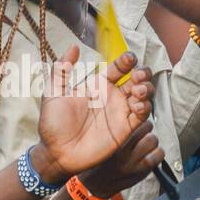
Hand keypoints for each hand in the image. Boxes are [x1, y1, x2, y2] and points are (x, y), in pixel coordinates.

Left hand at [33, 46, 153, 182]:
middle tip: (138, 75)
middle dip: (143, 73)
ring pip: (144, 96)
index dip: (127, 60)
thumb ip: (61, 70)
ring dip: (146, 89)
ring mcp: (119, 113)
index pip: (119, 68)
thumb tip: (73, 47)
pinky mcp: (124, 130)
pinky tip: (137, 105)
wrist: (55, 152)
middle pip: (137, 79)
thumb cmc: (52, 123)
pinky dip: (145, 107)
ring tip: (138, 90)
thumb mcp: (53, 92)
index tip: (129, 58)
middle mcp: (112, 98)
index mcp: (98, 86)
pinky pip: (142, 116)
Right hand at [79, 121, 164, 198]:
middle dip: (145, 128)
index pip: (133, 120)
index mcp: (110, 143)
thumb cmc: (96, 162)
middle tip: (141, 132)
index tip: (135, 119)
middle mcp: (122, 154)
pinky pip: (158, 157)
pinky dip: (157, 154)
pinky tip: (150, 155)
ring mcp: (133, 164)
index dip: (136, 118)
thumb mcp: (99, 143)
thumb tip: (132, 118)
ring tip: (146, 144)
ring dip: (152, 141)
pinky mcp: (141, 173)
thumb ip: (115, 131)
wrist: (93, 187)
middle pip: (146, 128)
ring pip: (153, 141)